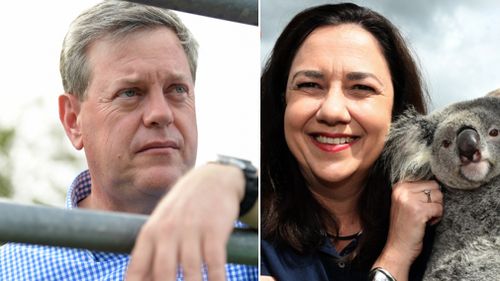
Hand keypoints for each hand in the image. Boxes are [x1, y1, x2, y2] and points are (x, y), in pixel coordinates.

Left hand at [126, 163, 244, 280]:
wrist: (212, 179)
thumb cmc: (184, 207)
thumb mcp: (161, 223)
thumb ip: (152, 252)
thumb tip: (142, 280)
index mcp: (150, 233)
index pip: (136, 270)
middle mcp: (168, 232)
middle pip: (163, 275)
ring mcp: (192, 231)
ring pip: (190, 272)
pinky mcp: (214, 230)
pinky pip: (215, 263)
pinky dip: (216, 280)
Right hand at [372, 180, 442, 280]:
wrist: (398, 247)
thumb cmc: (405, 226)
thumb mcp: (405, 203)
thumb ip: (416, 190)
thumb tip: (438, 182)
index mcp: (399, 186)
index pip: (428, 181)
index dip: (428, 196)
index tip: (419, 207)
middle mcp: (402, 190)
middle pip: (435, 187)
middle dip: (434, 201)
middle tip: (423, 213)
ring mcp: (409, 200)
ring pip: (439, 197)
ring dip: (436, 210)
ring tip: (424, 218)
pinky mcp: (418, 210)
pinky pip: (439, 208)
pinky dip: (437, 218)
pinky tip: (426, 224)